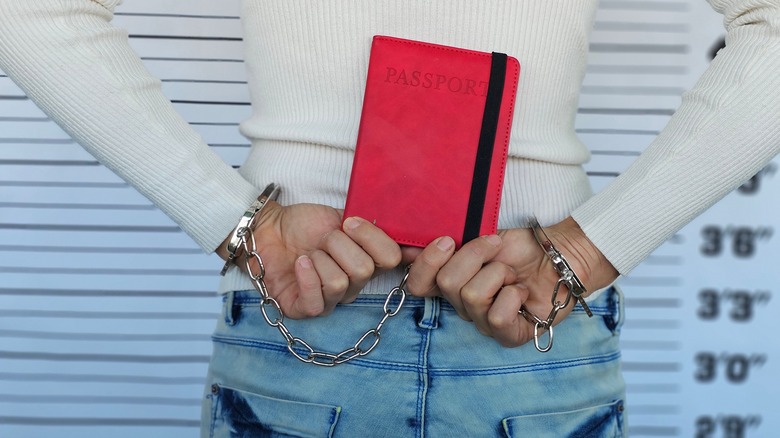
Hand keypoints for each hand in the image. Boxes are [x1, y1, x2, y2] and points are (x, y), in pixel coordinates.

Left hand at [218, 202, 401, 318]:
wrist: (268, 228)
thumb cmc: (305, 224)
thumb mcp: (343, 218)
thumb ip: (371, 228)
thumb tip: (411, 237)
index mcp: (369, 261)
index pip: (392, 259)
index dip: (372, 238)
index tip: (350, 223)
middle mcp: (354, 285)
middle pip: (364, 270)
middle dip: (338, 245)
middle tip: (323, 239)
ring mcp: (331, 300)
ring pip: (339, 283)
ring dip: (320, 259)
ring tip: (308, 253)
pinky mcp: (305, 310)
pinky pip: (317, 302)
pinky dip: (306, 277)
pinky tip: (300, 264)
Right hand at [405, 217, 617, 346]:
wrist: (559, 253)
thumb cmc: (519, 247)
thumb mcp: (478, 236)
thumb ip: (448, 244)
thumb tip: (407, 247)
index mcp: (449, 283)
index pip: (416, 284)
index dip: (425, 262)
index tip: (447, 240)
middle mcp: (461, 306)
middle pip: (447, 283)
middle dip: (475, 255)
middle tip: (496, 249)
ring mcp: (483, 323)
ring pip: (472, 296)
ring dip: (499, 273)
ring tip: (513, 274)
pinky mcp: (508, 335)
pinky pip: (496, 318)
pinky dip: (512, 295)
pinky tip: (521, 292)